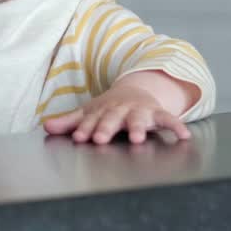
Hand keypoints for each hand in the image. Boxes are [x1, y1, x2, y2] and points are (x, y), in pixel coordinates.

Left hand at [43, 77, 190, 144]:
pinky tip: (184, 136)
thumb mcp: (89, 113)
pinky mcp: (157, 113)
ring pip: (138, 120)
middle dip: (106, 128)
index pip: (90, 121)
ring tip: (137, 138)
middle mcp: (119, 111)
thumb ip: (70, 122)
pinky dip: (177, 126)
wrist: (135, 91)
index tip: (79, 138)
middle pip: (111, 120)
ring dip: (138, 128)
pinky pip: (169, 119)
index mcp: (101, 111)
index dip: (84, 129)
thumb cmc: (108, 108)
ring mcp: (139, 111)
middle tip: (100, 138)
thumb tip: (46, 126)